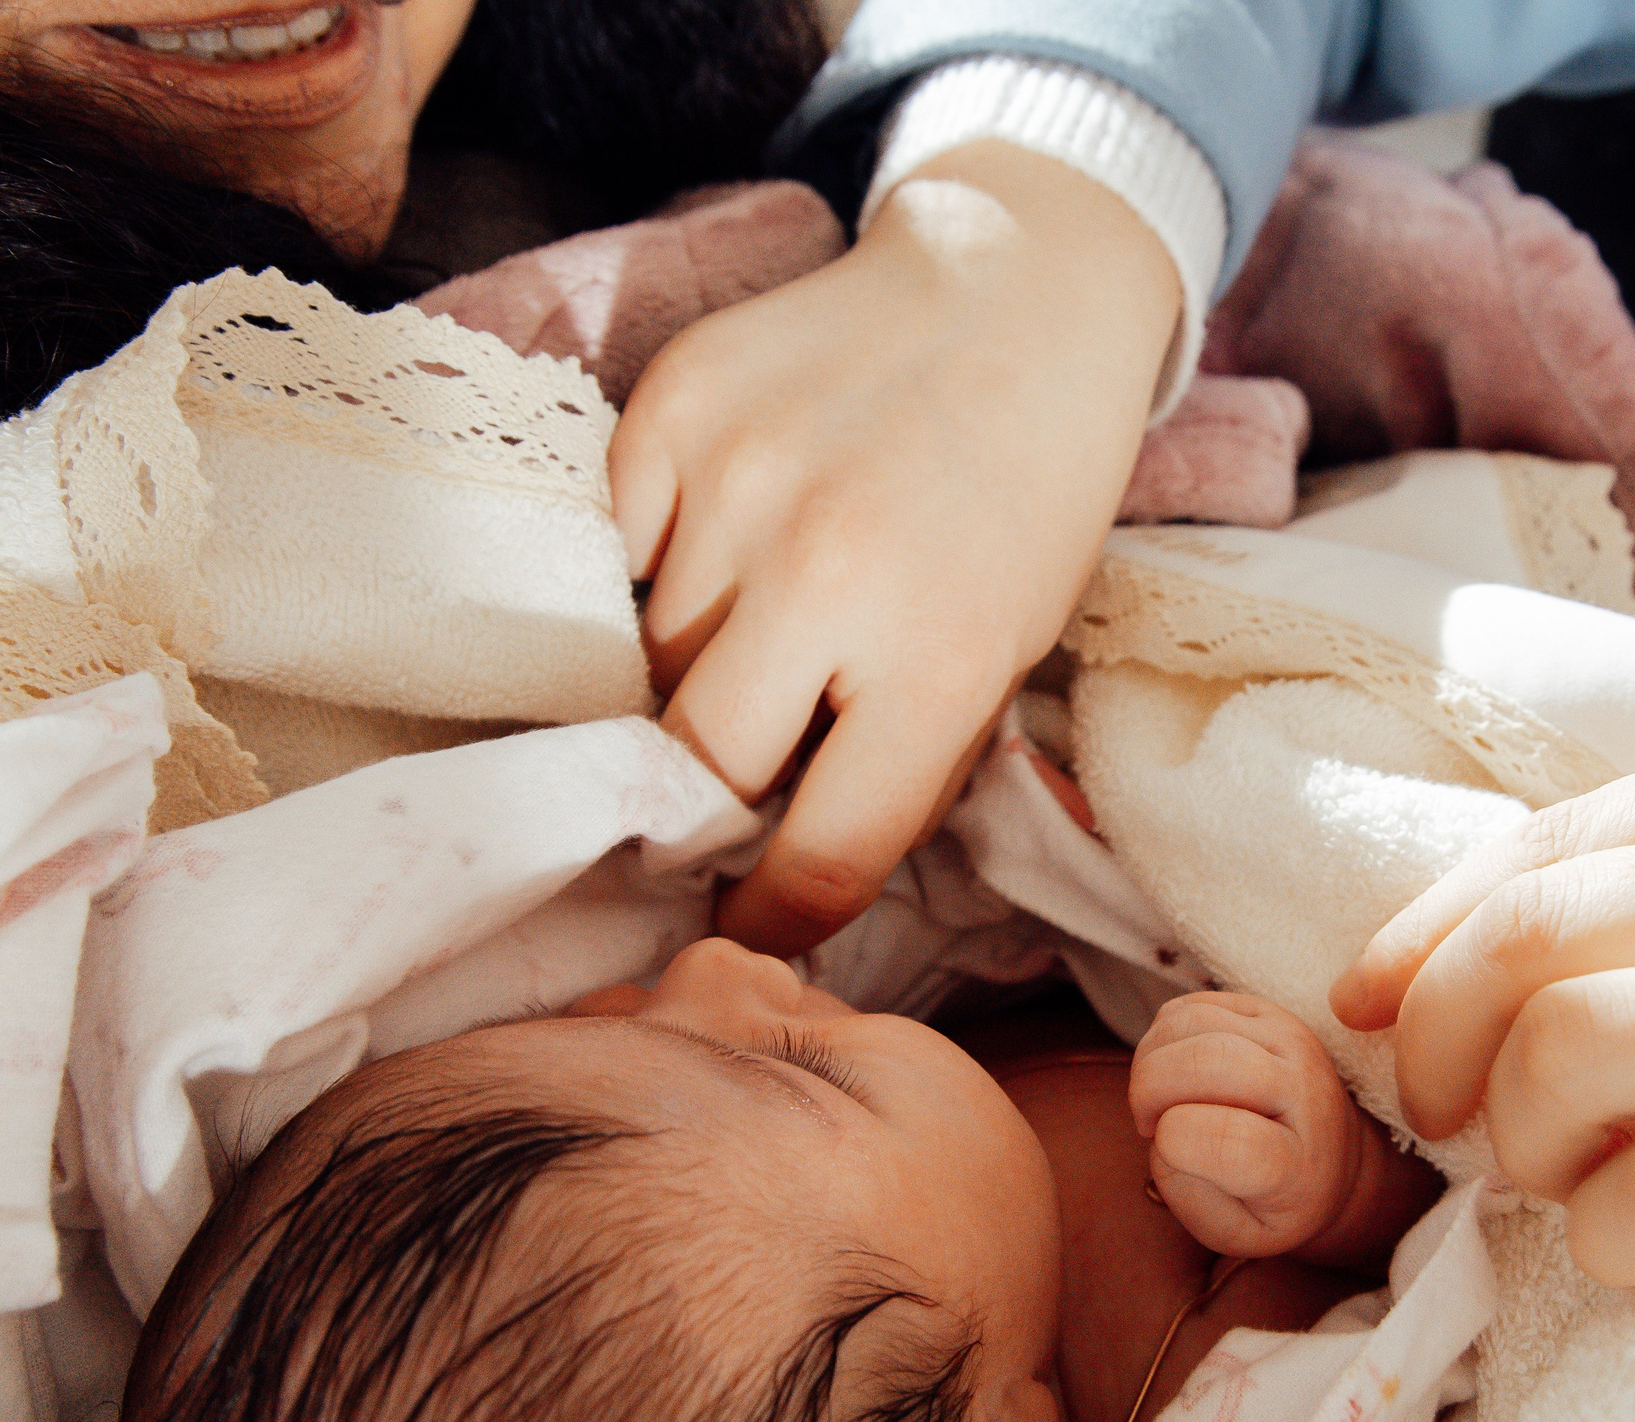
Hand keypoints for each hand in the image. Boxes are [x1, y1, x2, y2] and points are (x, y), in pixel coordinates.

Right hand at [609, 141, 1179, 954]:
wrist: (1014, 290)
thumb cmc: (1023, 495)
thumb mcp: (1009, 651)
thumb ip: (904, 762)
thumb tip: (783, 864)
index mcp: (942, 657)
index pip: (821, 851)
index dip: (775, 914)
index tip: (750, 918)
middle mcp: (831, 574)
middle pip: (695, 764)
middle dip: (701, 803)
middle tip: (713, 801)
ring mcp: (736, 483)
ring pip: (646, 660)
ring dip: (683, 679)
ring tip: (742, 643)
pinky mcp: (669, 407)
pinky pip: (611, 551)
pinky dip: (645, 577)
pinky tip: (708, 556)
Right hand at [1130, 992, 1434, 1264]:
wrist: (1335, 1161)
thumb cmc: (1275, 1203)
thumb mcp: (1236, 1233)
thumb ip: (1190, 1196)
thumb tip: (1164, 1131)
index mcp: (1300, 1164)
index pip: (1228, 1140)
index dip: (1173, 1145)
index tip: (1168, 1153)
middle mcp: (1304, 1091)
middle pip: (1204, 1061)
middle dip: (1148, 1092)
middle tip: (1149, 1123)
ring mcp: (1289, 1042)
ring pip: (1190, 1023)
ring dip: (1149, 1060)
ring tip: (1158, 1097)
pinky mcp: (1268, 1013)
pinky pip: (1190, 1006)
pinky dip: (1161, 1036)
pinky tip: (1171, 1072)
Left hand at [1331, 717, 1634, 1351]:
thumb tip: (1523, 956)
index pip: (1565, 835)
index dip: (1428, 926)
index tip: (1367, 1000)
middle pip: (1539, 936)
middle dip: (1435, 1039)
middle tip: (1442, 1119)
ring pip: (1580, 1054)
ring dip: (1517, 1143)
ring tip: (1556, 1186)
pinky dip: (1608, 1242)